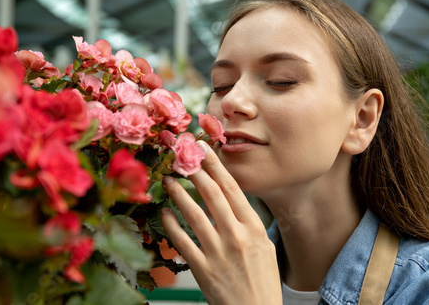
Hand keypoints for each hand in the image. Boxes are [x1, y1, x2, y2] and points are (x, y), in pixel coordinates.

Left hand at [161, 141, 281, 304]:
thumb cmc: (262, 280)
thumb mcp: (264, 246)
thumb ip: (247, 221)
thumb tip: (230, 198)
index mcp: (254, 228)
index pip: (232, 188)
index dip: (215, 166)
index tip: (204, 149)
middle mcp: (237, 237)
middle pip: (212, 194)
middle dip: (195, 171)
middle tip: (180, 156)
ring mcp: (219, 254)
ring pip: (194, 215)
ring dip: (178, 194)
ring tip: (168, 180)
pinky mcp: (203, 270)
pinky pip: (182, 242)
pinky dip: (171, 225)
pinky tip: (164, 212)